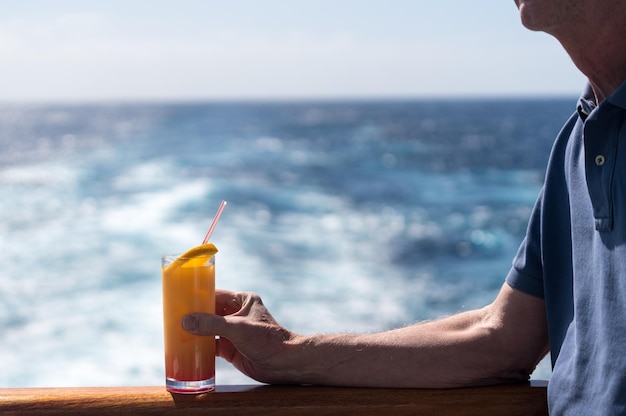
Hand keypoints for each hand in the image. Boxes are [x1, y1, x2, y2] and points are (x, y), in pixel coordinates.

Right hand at [182, 289, 297, 383]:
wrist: (283, 364)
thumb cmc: (266, 340)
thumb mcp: (237, 328)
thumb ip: (211, 324)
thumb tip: (185, 321)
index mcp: (242, 300)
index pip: (215, 294)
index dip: (198, 296)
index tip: (179, 298)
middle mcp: (237, 314)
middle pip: (209, 312)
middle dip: (194, 315)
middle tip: (173, 317)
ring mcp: (234, 332)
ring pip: (209, 329)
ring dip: (196, 331)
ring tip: (175, 331)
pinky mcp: (231, 349)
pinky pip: (212, 345)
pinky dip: (200, 347)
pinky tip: (187, 348)